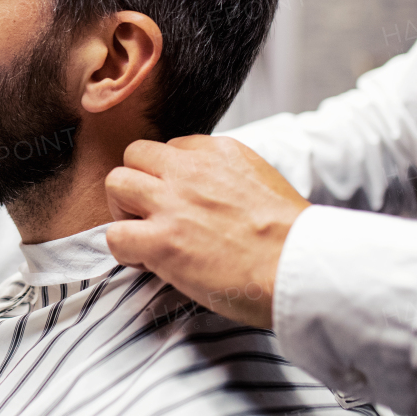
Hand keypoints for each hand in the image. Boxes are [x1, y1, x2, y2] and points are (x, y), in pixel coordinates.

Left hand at [104, 135, 309, 327]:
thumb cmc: (292, 238)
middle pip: (134, 155)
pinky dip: (125, 250)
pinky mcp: (162, 241)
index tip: (179, 201)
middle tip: (151, 214)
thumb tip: (209, 196)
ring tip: (144, 234)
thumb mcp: (263, 182)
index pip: (171, 148)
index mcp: (220, 152)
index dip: (168, 176)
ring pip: (115, 184)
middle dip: (137, 183)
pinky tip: (147, 262)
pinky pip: (115, 236)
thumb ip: (228, 178)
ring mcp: (172, 203)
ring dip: (123, 211)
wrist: (301, 267)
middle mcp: (191, 170)